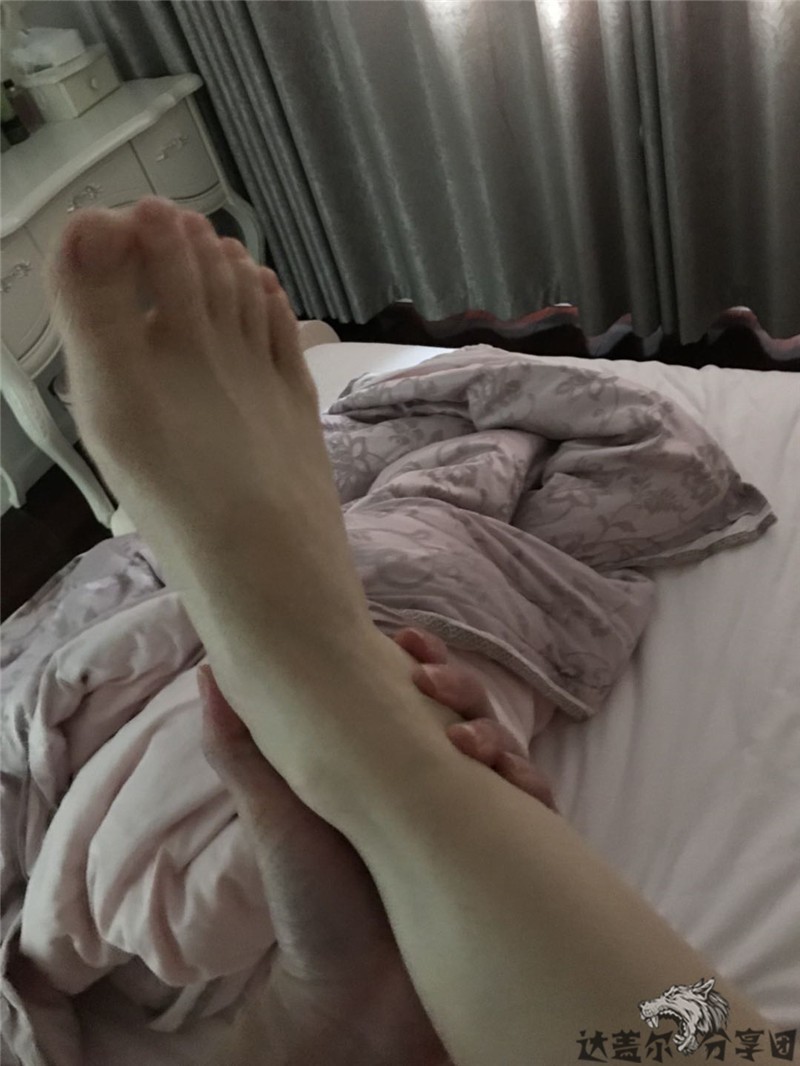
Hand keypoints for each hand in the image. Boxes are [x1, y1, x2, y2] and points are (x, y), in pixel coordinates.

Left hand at [201, 627, 556, 1063]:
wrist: (353, 1000)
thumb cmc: (309, 902)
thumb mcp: (272, 815)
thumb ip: (242, 748)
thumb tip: (209, 671)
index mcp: (382, 765)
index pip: (409, 696)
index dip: (418, 660)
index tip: (408, 638)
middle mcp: (430, 784)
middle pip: (462, 711)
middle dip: (458, 684)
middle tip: (433, 682)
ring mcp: (469, 819)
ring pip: (502, 750)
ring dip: (493, 730)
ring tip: (467, 743)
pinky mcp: (502, 854)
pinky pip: (533, 808)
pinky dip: (530, 786)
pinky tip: (513, 785)